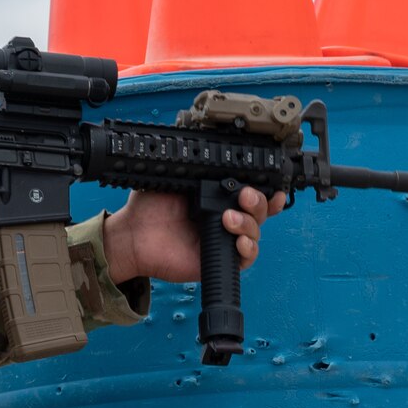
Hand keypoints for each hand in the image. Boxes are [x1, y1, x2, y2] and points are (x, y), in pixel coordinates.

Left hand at [102, 185, 289, 284]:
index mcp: (218, 198)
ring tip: (229, 219)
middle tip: (245, 196)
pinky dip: (248, 249)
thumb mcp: (174, 178)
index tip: (274, 186)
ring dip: (249, 224)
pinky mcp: (219, 260)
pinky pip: (245, 258)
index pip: (252, 193)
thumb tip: (210, 147)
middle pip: (260, 211)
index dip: (267, 190)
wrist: (133, 236)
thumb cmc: (149, 208)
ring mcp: (224, 240)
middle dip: (260, 202)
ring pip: (256, 232)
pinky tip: (239, 241)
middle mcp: (225, 218)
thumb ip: (194, 168)